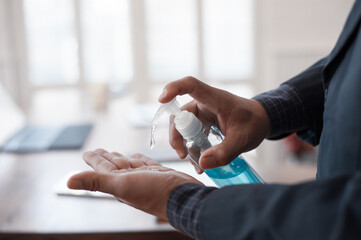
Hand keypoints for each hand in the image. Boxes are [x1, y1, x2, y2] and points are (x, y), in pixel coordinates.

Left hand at [67, 149, 202, 219]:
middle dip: (105, 157)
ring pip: (129, 165)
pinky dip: (139, 159)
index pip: (102, 168)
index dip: (94, 160)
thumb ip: (96, 182)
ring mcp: (146, 177)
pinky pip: (145, 164)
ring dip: (120, 158)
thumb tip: (68, 181)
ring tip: (114, 152)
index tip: (87, 151)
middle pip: (114, 166)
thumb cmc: (154, 193)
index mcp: (120, 183)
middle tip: (98, 150)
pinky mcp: (159, 174)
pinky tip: (136, 156)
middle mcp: (131, 180)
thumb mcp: (122, 186)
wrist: (185, 198)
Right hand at [158, 76, 270, 170]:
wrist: (262, 122)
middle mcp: (205, 104)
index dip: (174, 88)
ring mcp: (203, 114)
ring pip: (184, 127)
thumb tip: (202, 164)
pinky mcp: (204, 123)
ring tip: (194, 164)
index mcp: (215, 99)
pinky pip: (192, 134)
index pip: (191, 85)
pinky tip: (200, 163)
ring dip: (184, 145)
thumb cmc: (254, 124)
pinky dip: (193, 148)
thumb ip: (224, 152)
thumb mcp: (243, 140)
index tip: (161, 100)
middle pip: (180, 114)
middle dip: (177, 135)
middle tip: (182, 154)